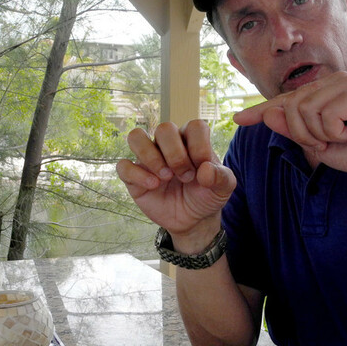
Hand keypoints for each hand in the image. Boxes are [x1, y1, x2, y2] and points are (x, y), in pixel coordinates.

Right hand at [116, 120, 236, 240]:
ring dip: (151, 155)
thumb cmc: (206, 196)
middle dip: (176, 154)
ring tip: (166, 177)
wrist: (193, 220)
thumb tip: (205, 170)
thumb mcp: (223, 189)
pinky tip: (154, 186)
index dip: (199, 145)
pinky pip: (123, 165)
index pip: (194, 126)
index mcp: (192, 140)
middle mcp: (168, 144)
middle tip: (186, 176)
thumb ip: (221, 177)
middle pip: (164, 129)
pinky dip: (137, 174)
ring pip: (136, 136)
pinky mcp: (134, 176)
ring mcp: (149, 158)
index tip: (203, 166)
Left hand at [234, 71, 346, 177]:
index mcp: (322, 89)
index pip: (286, 99)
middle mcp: (333, 79)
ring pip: (306, 110)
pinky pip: (327, 115)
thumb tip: (269, 116)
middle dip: (304, 134)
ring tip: (342, 137)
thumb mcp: (316, 144)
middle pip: (292, 106)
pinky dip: (336, 132)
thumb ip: (293, 130)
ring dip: (320, 134)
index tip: (239, 119)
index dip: (262, 111)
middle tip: (328, 142)